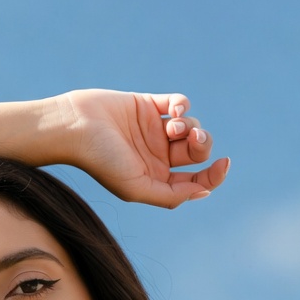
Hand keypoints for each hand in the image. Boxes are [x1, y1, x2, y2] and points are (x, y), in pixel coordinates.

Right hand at [58, 89, 228, 208]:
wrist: (76, 127)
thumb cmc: (102, 161)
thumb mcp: (137, 188)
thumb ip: (170, 195)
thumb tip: (203, 192)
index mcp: (156, 179)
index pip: (195, 180)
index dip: (214, 175)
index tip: (223, 165)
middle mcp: (157, 157)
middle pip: (197, 152)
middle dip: (202, 145)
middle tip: (192, 139)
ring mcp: (154, 130)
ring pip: (191, 127)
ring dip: (190, 126)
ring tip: (172, 126)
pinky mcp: (149, 106)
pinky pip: (179, 103)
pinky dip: (183, 105)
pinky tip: (174, 110)